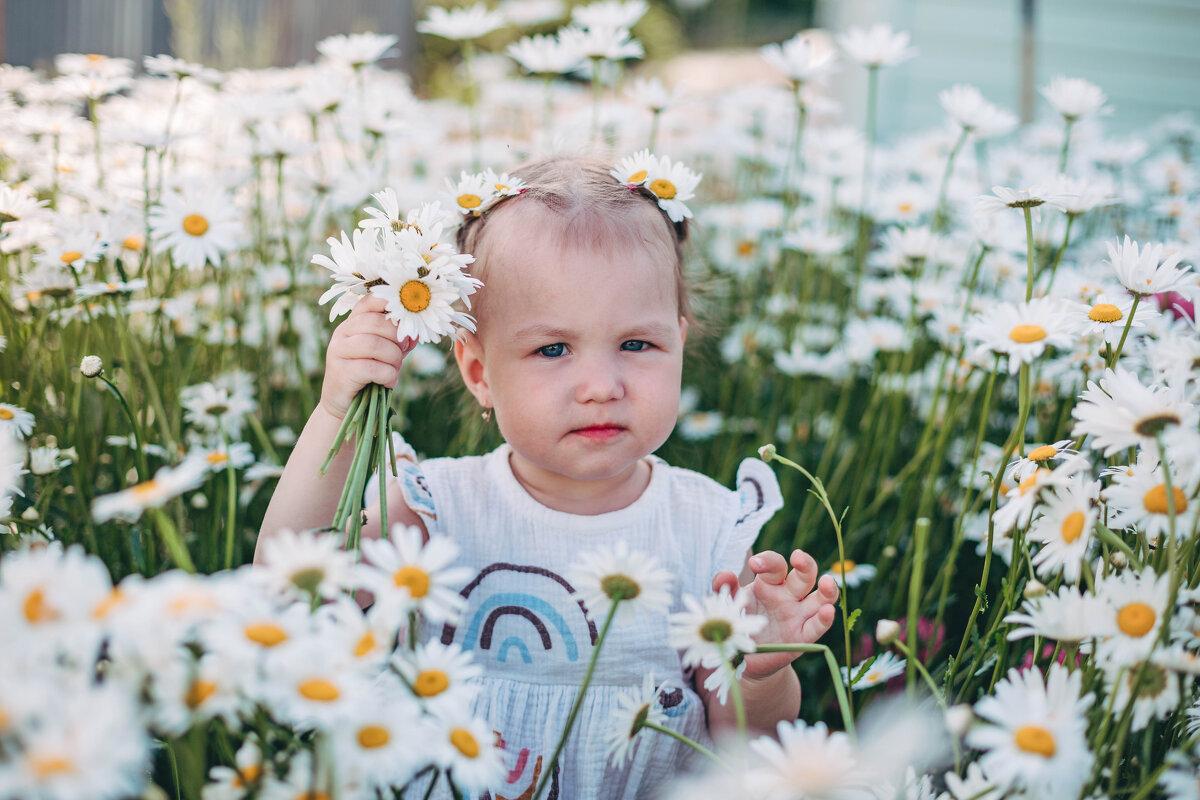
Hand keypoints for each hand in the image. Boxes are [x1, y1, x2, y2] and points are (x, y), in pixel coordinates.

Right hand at [319, 295, 414, 419]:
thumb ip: (400, 340)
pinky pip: (371, 368)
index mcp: (353, 323)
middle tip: (402, 352)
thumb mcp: (387, 354)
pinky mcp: (340, 372)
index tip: (406, 313)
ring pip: (373, 344)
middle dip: (397, 338)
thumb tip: (416, 331)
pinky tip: (388, 382)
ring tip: (395, 369)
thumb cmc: (369, 376)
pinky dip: (387, 375)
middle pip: (375, 323)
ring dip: (393, 358)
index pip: (369, 302)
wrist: (345, 406)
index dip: (389, 302)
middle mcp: (342, 333)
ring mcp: (338, 351)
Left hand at [711, 549, 838, 681]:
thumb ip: (724, 588)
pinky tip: (827, 611)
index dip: (768, 561)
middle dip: (805, 564)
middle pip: (804, 575)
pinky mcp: (802, 636)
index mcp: (770, 583)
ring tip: (826, 582)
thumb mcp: (729, 604)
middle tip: (798, 557)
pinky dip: (824, 619)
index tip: (753, 564)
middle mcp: (788, 595)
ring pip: (820, 598)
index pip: (776, 565)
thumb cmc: (739, 622)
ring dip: (827, 589)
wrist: (744, 655)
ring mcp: (798, 615)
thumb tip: (725, 575)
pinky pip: (817, 627)